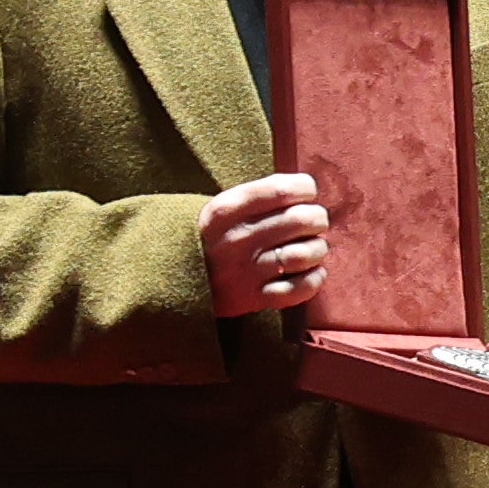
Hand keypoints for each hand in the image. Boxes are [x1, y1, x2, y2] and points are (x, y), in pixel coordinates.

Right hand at [201, 171, 333, 316]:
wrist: (170, 278)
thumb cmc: (210, 237)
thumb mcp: (222, 209)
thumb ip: (258, 197)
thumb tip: (307, 188)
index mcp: (226, 209)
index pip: (281, 189)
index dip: (306, 189)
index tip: (307, 194)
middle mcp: (235, 239)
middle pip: (300, 220)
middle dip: (317, 218)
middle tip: (315, 222)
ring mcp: (244, 271)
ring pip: (304, 254)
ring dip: (318, 249)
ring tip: (313, 247)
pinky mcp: (252, 299)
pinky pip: (300, 289)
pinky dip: (315, 278)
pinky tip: (312, 271)